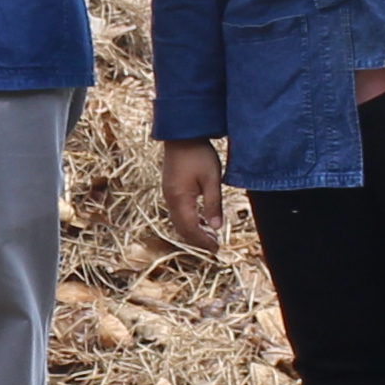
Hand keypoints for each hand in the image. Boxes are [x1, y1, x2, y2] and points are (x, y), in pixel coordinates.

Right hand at [159, 139, 226, 254]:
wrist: (181, 135)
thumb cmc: (198, 154)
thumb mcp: (212, 179)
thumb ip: (213, 204)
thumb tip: (216, 227)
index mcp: (180, 199)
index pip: (191, 229)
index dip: (203, 241)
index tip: (216, 249)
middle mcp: (170, 199)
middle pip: (182, 228)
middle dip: (198, 239)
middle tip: (214, 245)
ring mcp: (168, 194)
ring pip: (178, 221)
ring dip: (193, 231)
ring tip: (209, 235)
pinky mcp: (170, 188)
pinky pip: (177, 212)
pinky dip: (189, 220)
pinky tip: (201, 219)